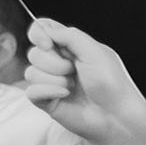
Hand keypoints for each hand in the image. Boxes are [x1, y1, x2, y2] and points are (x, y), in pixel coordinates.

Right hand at [22, 20, 145, 144]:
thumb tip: (46, 29)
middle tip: (73, 71)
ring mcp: (50, 82)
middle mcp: (58, 63)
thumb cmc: (112, 83)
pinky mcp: (45, 100)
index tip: (47, 43)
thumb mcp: (94, 51)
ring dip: (54, 79)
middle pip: (34, 52)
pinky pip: (31, 91)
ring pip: (31, 72)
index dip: (38, 34)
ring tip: (72, 86)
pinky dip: (48, 92)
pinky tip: (64, 96)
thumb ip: (69, 36)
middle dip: (53, 63)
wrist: (115, 115)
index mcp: (71, 47)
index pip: (42, 30)